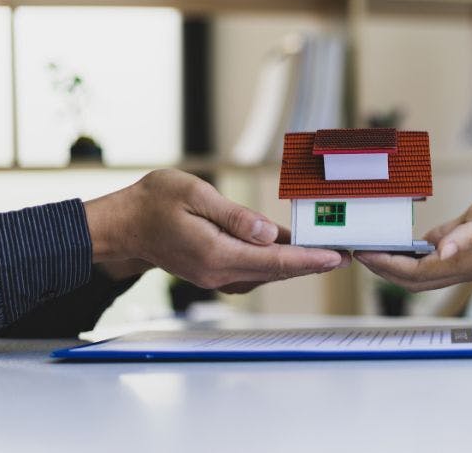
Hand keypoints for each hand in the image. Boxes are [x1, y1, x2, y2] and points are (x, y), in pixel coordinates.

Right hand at [84, 169, 347, 289]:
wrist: (123, 226)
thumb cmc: (153, 202)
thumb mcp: (193, 194)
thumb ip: (234, 216)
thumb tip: (270, 233)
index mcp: (216, 254)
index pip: (274, 260)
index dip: (309, 259)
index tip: (338, 256)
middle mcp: (219, 272)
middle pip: (277, 271)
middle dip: (313, 262)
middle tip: (348, 254)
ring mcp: (216, 276)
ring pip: (268, 272)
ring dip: (298, 264)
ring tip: (329, 251)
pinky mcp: (214, 271)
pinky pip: (254, 271)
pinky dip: (277, 262)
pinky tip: (292, 250)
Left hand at [354, 186, 471, 291]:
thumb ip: (469, 235)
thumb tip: (440, 250)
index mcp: (467, 262)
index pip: (415, 273)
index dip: (386, 265)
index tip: (364, 253)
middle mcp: (463, 267)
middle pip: (412, 279)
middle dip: (383, 268)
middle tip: (359, 252)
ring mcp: (467, 262)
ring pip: (422, 274)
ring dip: (395, 265)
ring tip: (374, 249)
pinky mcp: (470, 251)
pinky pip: (434, 260)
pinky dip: (413, 255)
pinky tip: (404, 242)